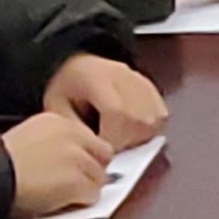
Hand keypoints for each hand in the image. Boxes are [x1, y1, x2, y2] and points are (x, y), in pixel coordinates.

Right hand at [0, 105, 117, 218]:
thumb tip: (67, 161)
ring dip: (84, 189)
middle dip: (92, 170)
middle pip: (102, 155)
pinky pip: (93, 195)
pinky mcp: (77, 181)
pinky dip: (80, 203)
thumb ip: (50, 144)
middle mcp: (70, 135)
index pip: (88, 138)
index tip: (71, 169)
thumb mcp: (24, 140)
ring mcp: (76, 158)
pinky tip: (60, 202)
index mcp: (55, 121)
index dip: (83, 156)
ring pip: (99, 178)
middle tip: (73, 184)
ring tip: (60, 195)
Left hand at [43, 53, 167, 143]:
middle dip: (126, 141)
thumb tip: (98, 151)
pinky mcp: (152, 88)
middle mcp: (124, 76)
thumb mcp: (57, 108)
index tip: (103, 149)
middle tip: (110, 145)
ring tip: (120, 138)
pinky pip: (162, 115)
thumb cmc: (66, 89)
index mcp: (97, 78)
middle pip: (139, 118)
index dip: (113, 136)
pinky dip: (150, 130)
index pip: (117, 111)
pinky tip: (133, 131)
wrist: (77, 67)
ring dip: (139, 137)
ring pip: (154, 120)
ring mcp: (141, 81)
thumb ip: (76, 128)